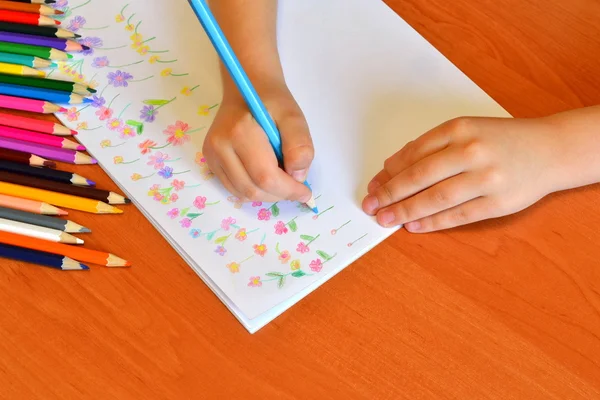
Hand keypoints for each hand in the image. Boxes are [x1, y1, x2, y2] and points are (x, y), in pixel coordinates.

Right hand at [203, 86, 313, 202]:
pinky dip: (254, 190)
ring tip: (282, 179)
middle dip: (279, 195)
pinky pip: (234, 188)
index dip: (288, 190)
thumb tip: (297, 176)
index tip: (306, 193)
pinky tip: (266, 177)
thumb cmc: (271, 101)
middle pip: (253, 189)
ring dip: (267, 195)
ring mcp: (211, 155)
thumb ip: (299, 144)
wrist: (247, 88)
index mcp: (240, 132)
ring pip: (243, 194)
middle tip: (296, 187)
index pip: (265, 176)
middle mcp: (220, 146)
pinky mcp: (210, 161)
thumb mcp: (293, 115)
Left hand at [362, 116, 565, 231]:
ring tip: (386, 219)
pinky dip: (432, 222)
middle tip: (371, 205)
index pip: (414, 153)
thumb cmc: (501, 140)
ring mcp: (486, 178)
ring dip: (405, 210)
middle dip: (390, 193)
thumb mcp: (466, 130)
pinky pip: (458, 216)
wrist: (551, 150)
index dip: (390, 172)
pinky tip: (413, 225)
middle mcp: (471, 151)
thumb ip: (431, 146)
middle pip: (419, 177)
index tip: (374, 185)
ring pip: (436, 198)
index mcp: (460, 128)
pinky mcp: (498, 203)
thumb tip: (392, 167)